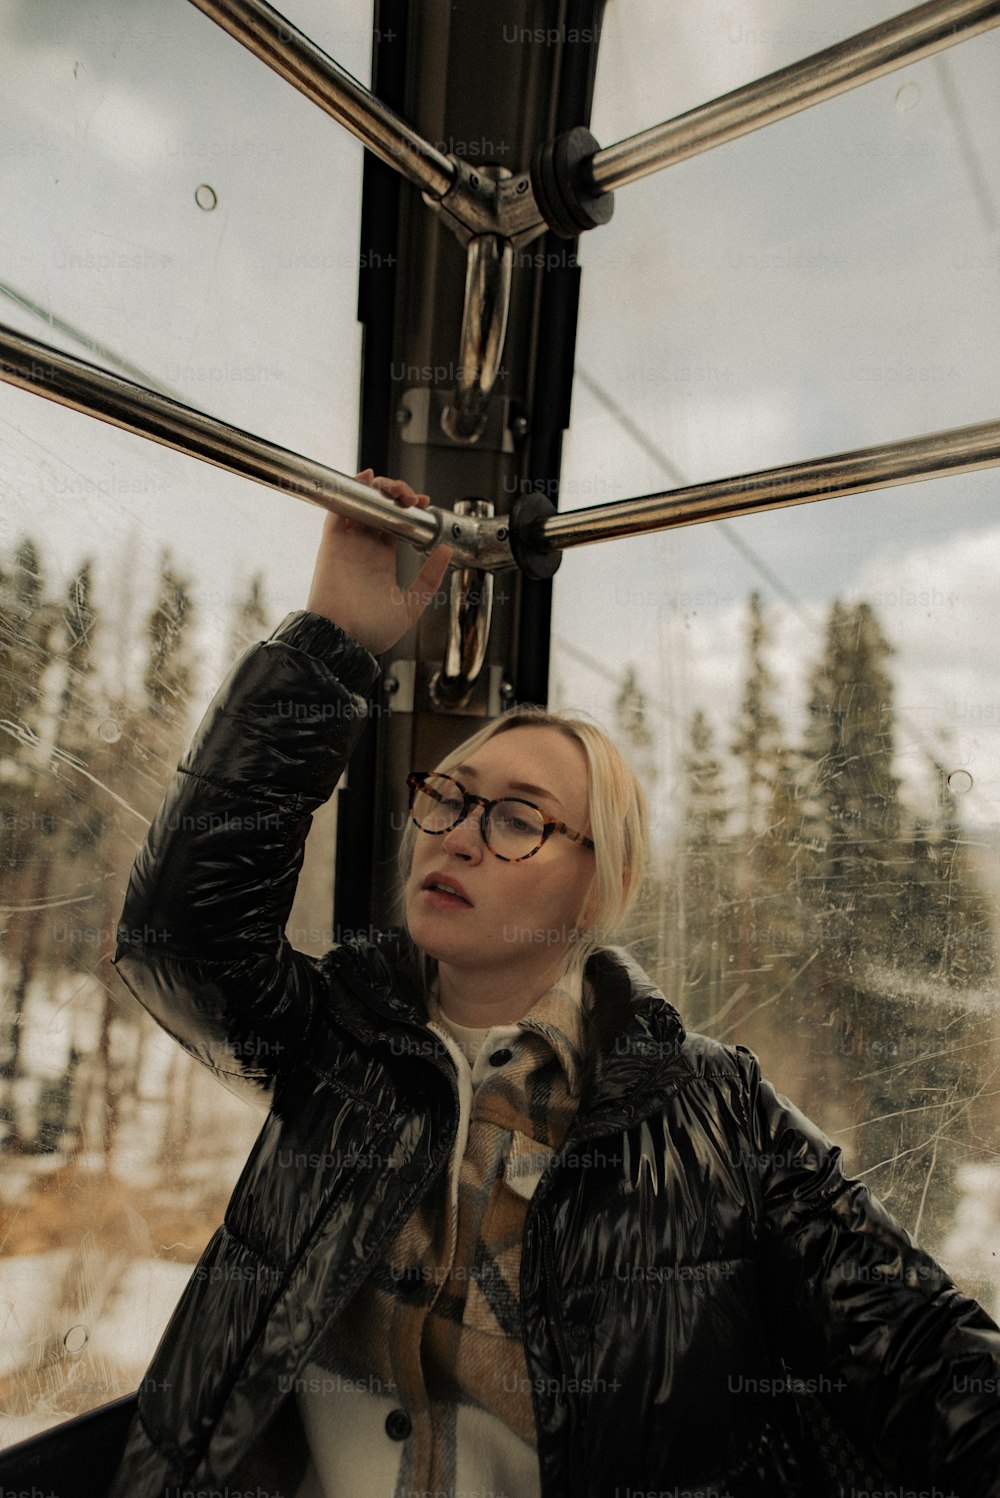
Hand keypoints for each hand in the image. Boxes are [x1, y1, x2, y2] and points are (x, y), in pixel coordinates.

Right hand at [306, 470, 452, 654]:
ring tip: (395, 487)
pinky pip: (338, 510)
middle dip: (396, 494)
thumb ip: (430, 578)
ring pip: (360, 505)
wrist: (345, 640)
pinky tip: (366, 478)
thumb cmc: (372, 631)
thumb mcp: (411, 605)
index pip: (395, 524)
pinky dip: (350, 491)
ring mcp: (347, 544)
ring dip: (377, 488)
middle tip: (411, 496)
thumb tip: (447, 550)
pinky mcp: (332, 543)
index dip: (408, 509)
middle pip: (378, 509)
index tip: (423, 504)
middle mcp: (364, 549)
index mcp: (382, 562)